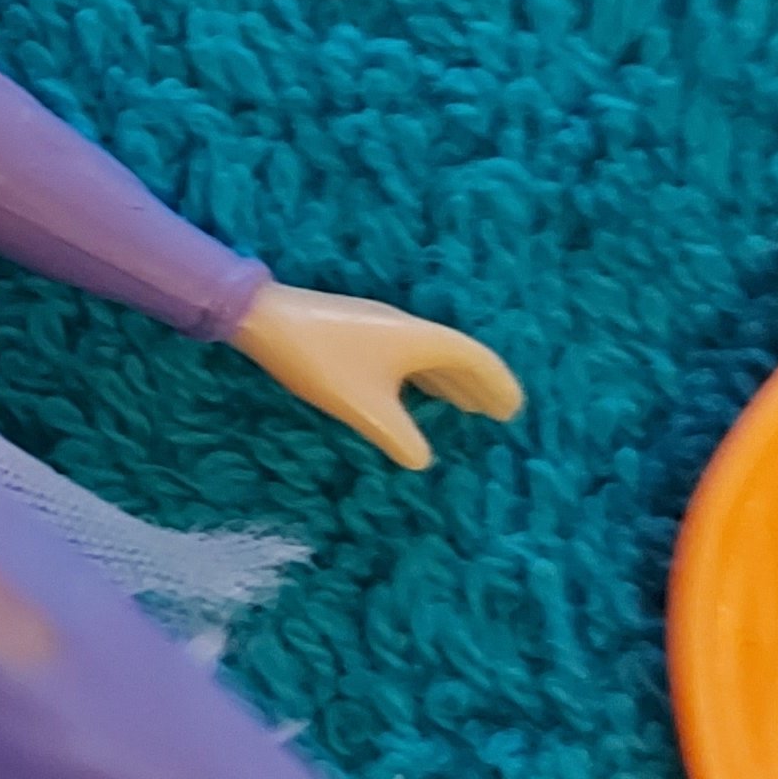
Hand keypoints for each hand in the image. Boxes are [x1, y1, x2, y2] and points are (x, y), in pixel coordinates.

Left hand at [228, 282, 522, 468]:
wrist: (265, 317)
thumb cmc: (319, 360)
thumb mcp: (362, 406)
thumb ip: (397, 435)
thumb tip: (423, 460)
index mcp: (418, 339)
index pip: (473, 359)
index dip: (497, 383)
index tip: (513, 408)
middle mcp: (407, 327)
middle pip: (456, 355)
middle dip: (479, 384)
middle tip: (499, 413)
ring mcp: (382, 326)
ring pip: (430, 354)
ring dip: (452, 380)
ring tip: (468, 405)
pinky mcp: (359, 330)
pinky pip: (409, 355)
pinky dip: (425, 376)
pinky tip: (416, 392)